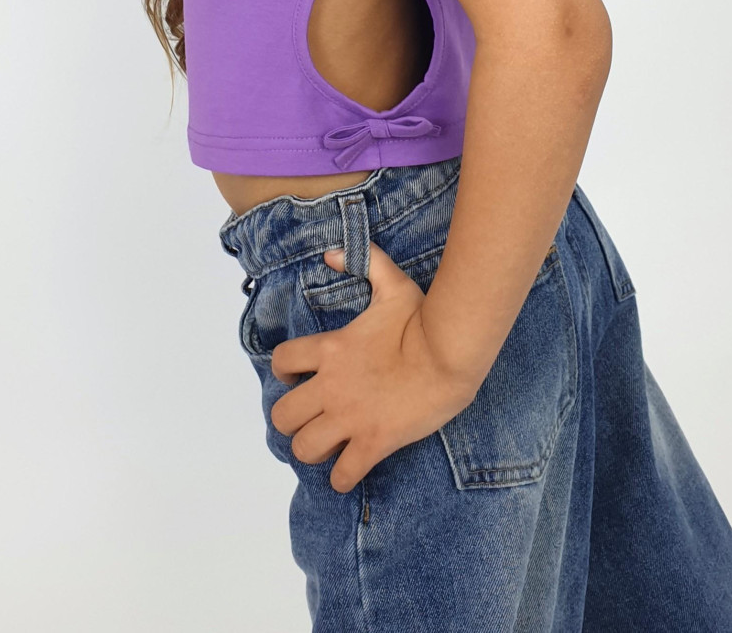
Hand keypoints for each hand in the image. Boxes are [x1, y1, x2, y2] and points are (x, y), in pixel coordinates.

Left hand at [268, 240, 478, 493]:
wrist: (450, 355)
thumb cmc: (422, 319)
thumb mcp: (392, 283)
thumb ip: (363, 262)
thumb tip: (331, 252)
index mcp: (330, 349)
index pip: (280, 361)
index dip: (284, 370)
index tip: (300, 375)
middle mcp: (331, 387)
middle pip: (281, 415)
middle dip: (291, 419)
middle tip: (310, 417)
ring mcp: (351, 418)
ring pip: (303, 448)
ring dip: (312, 449)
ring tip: (328, 444)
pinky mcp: (374, 442)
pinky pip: (342, 476)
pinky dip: (342, 478)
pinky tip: (350, 469)